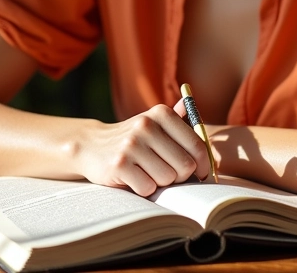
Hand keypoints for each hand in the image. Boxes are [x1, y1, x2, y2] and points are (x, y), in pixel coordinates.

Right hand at [76, 103, 210, 195]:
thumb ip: (178, 118)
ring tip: (149, 173)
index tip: (201, 173)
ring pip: (167, 179)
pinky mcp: (119, 164)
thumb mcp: (154, 122)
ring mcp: (131, 145)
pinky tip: (136, 179)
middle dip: (180, 176)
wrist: (93, 145)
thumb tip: (194, 107)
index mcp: (161, 114)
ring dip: (161, 183)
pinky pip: (147, 188)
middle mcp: (147, 125)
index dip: (204, 164)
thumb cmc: (134, 138)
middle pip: (185, 166)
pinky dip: (145, 189)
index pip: (197, 145)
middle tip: (170, 174)